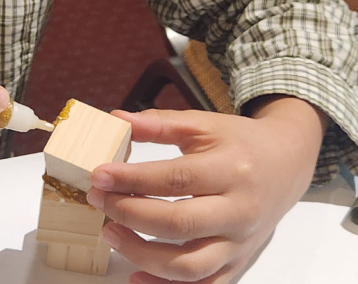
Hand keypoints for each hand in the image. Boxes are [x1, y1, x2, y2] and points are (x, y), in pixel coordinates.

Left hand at [86, 98, 327, 283]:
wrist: (287, 165)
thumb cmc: (238, 143)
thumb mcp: (203, 124)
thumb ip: (159, 123)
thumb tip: (116, 118)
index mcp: (231, 170)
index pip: (175, 179)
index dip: (132, 179)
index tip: (98, 176)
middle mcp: (239, 211)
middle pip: (179, 224)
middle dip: (130, 214)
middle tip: (97, 201)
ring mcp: (240, 243)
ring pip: (190, 266)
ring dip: (142, 254)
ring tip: (110, 233)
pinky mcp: (238, 263)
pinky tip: (135, 274)